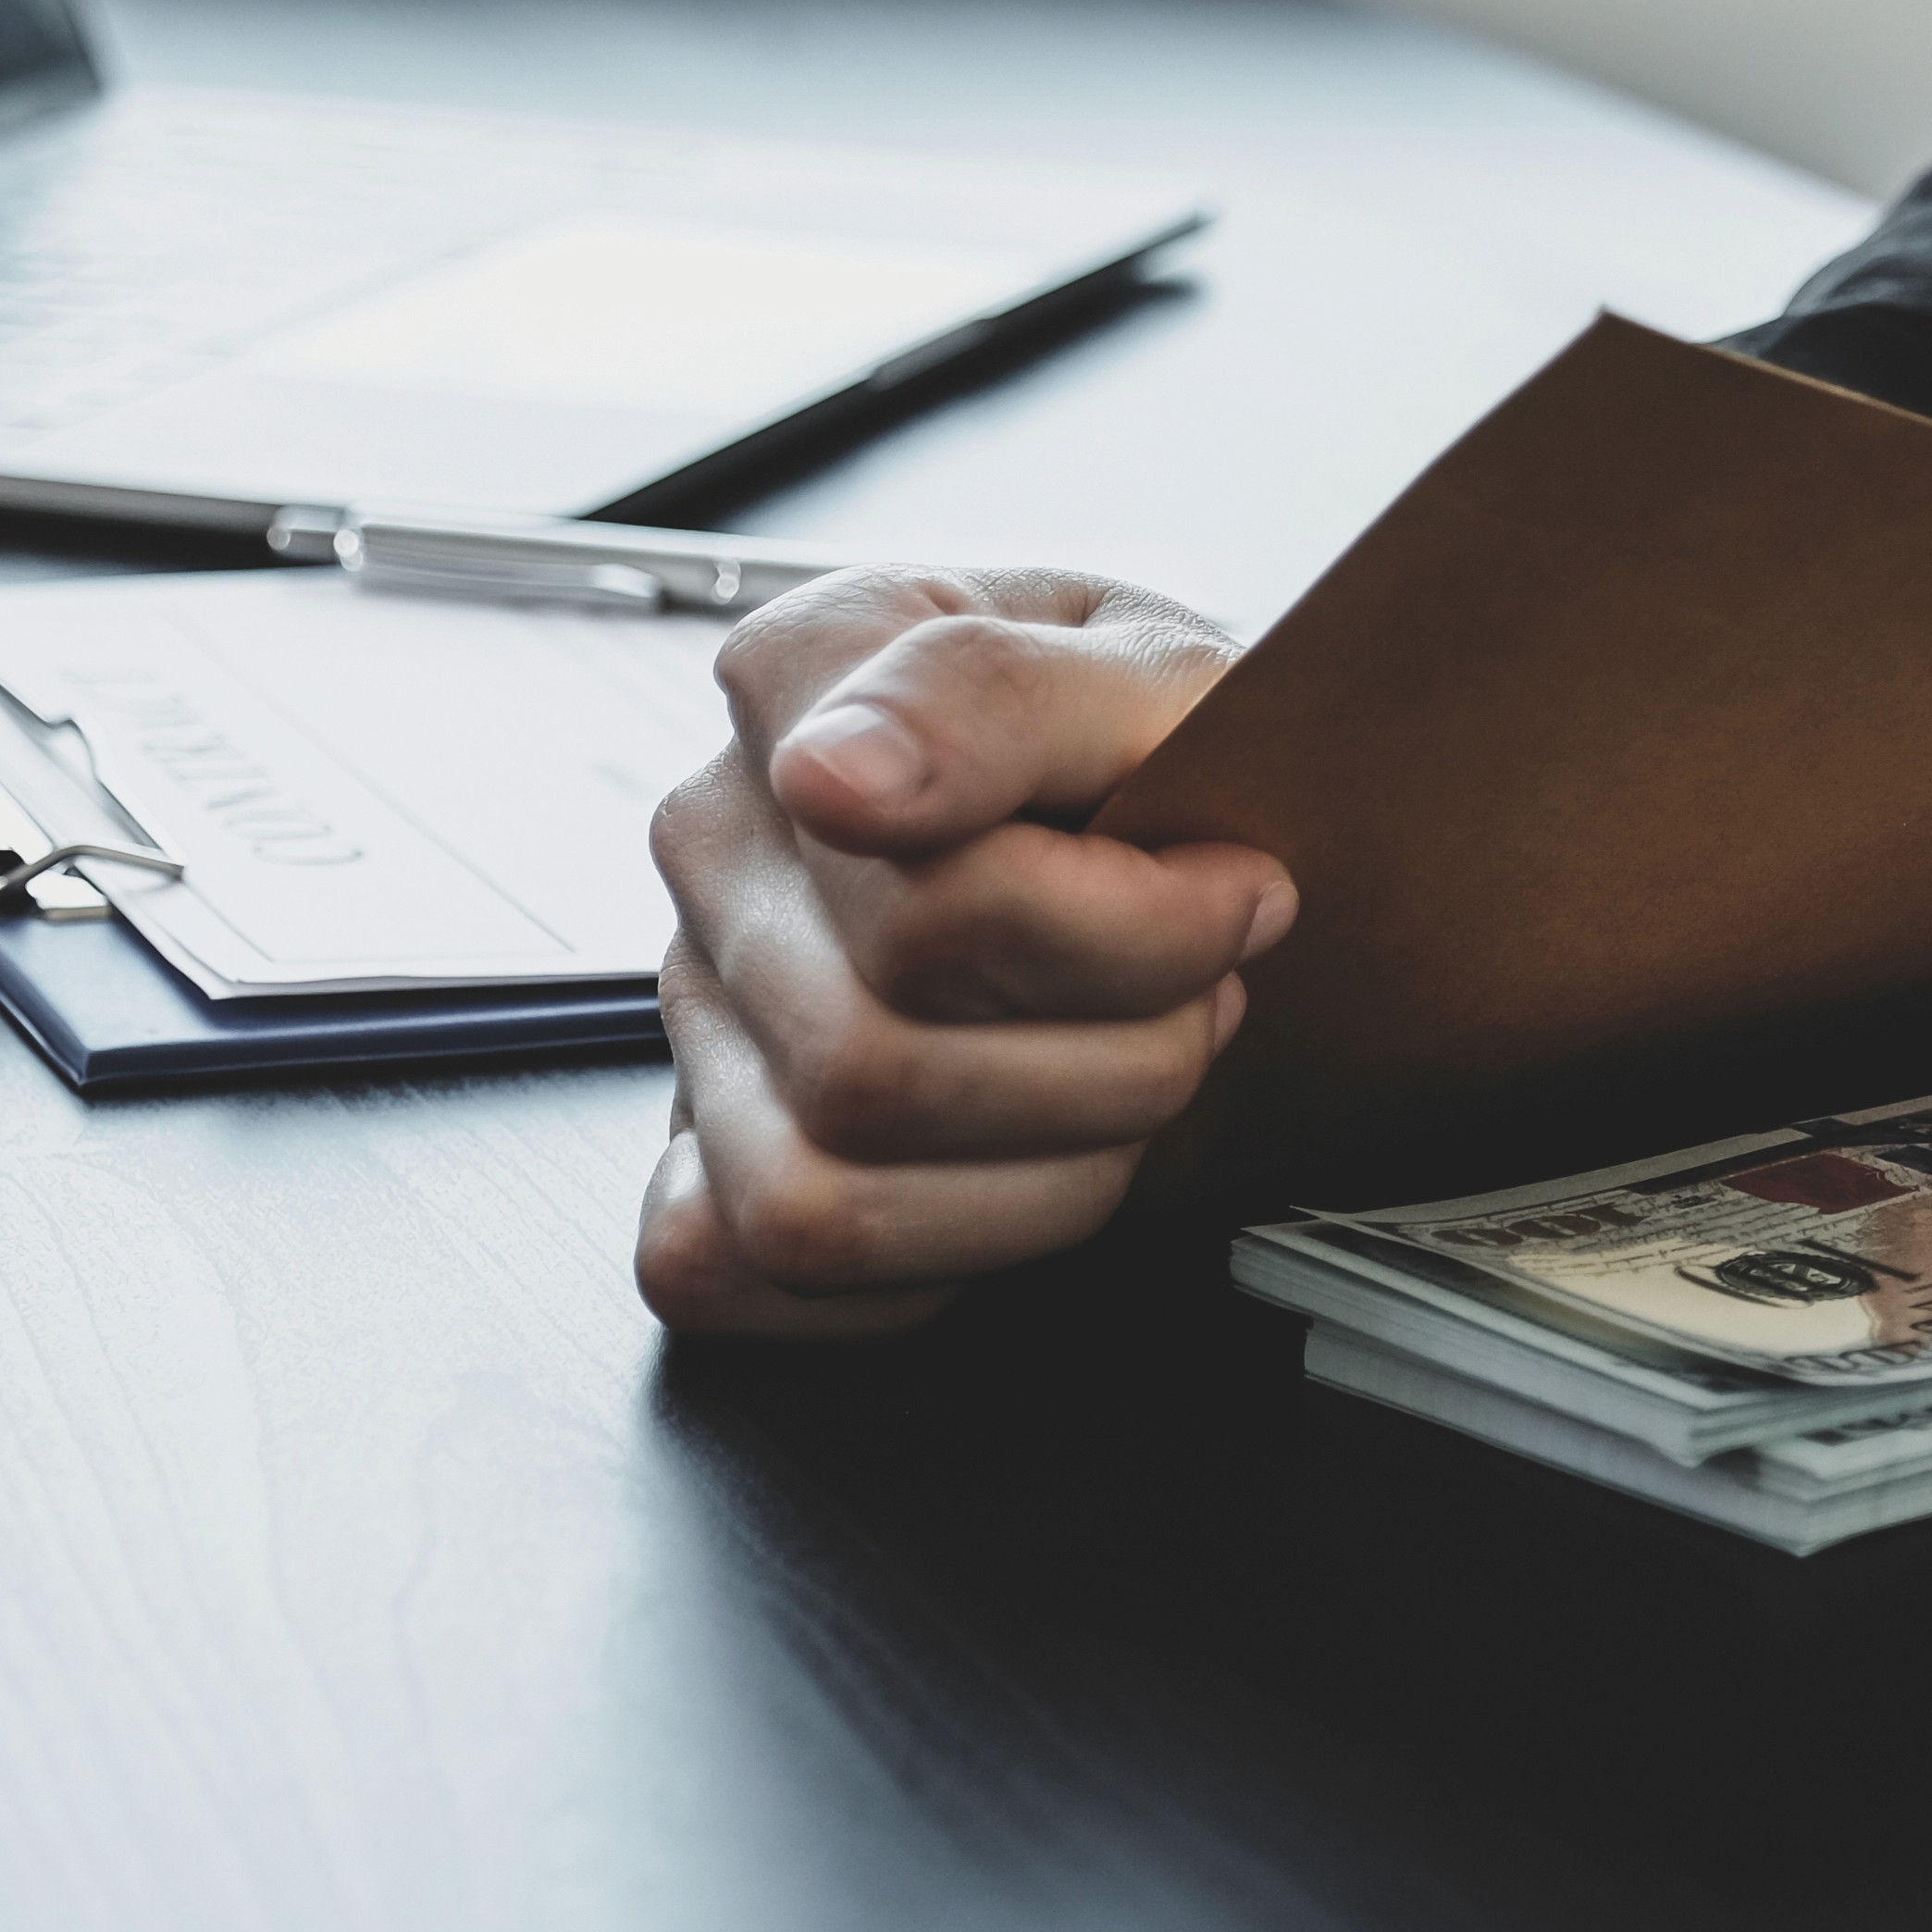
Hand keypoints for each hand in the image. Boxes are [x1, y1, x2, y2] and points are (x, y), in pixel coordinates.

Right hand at [636, 568, 1287, 1336]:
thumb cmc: (1148, 731)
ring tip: (1136, 1067)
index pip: (921, 894)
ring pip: (826, 1199)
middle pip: (878, 1057)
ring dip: (1046, 1174)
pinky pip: (772, 1269)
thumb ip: (1002, 695)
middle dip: (1113, 1059)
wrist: (1158, 791)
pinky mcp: (705, 1137)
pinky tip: (1027, 1160)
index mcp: (805, 679)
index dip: (1121, 935)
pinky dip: (934, 1256)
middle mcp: (718, 838)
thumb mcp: (1146, 662)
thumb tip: (836, 779)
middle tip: (1208, 984)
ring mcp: (696, 997)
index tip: (1235, 887)